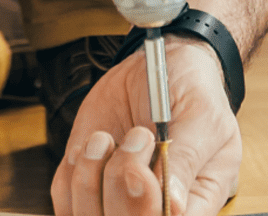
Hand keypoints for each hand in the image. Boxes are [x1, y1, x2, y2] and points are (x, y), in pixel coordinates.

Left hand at [52, 38, 241, 215]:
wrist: (158, 65)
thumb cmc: (192, 90)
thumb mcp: (203, 116)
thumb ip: (186, 158)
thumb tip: (174, 206)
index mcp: (196, 200)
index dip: (149, 210)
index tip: (141, 172)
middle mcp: (155, 207)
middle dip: (121, 185)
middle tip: (138, 136)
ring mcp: (117, 197)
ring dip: (92, 172)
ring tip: (111, 137)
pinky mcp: (87, 181)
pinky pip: (64, 194)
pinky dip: (75, 166)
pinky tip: (98, 140)